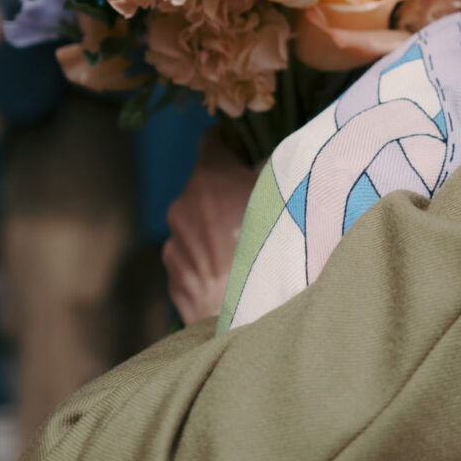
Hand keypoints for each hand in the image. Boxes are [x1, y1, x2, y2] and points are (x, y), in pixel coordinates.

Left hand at [162, 135, 259, 324]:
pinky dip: (208, 261)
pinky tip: (232, 277)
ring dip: (215, 230)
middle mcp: (182, 204)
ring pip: (196, 225)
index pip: (212, 141)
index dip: (232, 146)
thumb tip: (271, 162)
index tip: (246, 155)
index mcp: (208, 177)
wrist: (248, 320)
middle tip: (257, 213)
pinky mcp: (172, 276)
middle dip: (226, 194)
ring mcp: (174, 243)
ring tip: (245, 253)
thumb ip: (277, 171)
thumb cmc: (272, 252)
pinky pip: (192, 258)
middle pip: (205, 186)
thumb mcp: (288, 197)